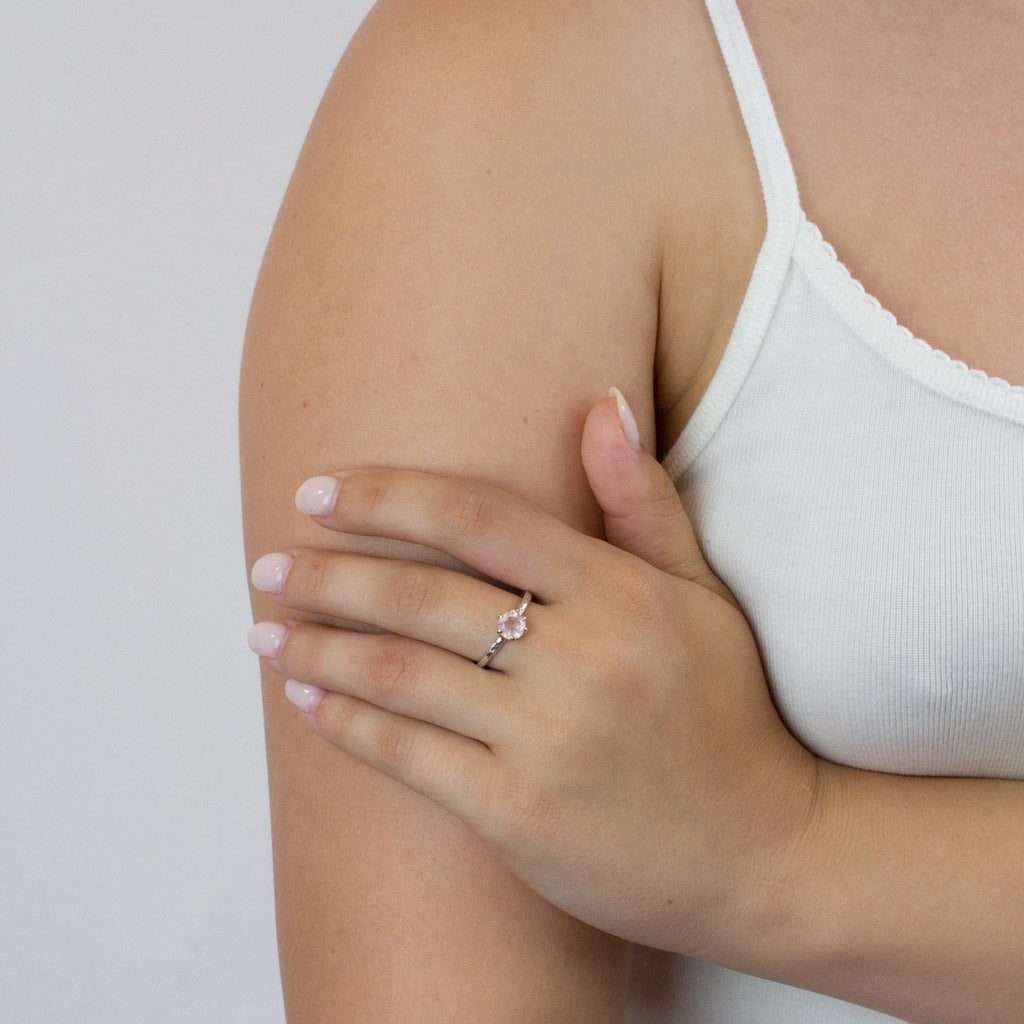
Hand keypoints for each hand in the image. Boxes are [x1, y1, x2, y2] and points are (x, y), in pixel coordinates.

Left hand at [247, 389, 821, 957]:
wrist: (766, 852)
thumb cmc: (727, 712)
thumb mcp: (700, 596)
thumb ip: (642, 501)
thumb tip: (602, 402)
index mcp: (621, 593)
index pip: (480, 518)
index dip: (388, 498)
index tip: (319, 492)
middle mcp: (583, 659)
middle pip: (422, 595)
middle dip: (327, 574)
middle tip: (267, 561)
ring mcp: (548, 741)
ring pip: (400, 674)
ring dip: (317, 645)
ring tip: (262, 628)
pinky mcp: (519, 815)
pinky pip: (407, 756)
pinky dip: (344, 721)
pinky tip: (303, 696)